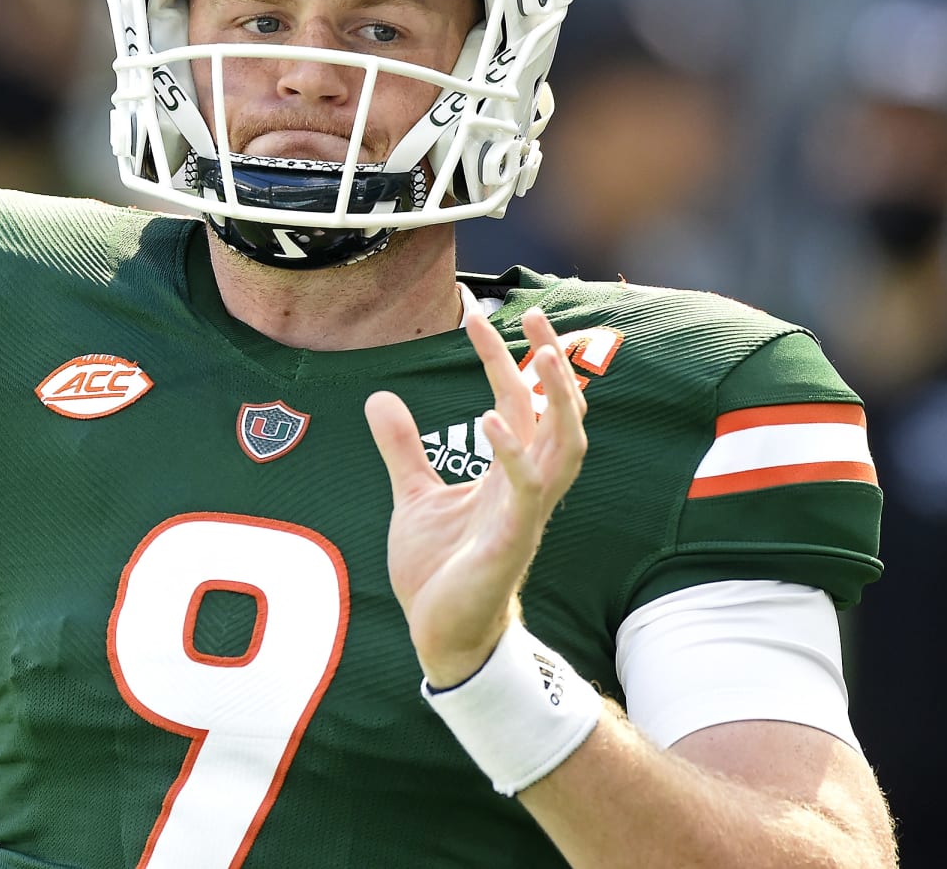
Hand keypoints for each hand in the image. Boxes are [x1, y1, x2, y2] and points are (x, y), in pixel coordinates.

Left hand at [366, 306, 588, 685]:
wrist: (439, 634)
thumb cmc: (438, 570)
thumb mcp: (413, 494)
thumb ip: (403, 448)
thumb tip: (380, 397)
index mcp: (507, 473)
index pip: (517, 402)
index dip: (501, 358)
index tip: (475, 315)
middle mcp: (527, 487)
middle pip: (557, 413)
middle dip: (553, 363)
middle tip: (537, 314)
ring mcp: (525, 513)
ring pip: (565, 448)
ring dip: (560, 400)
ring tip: (541, 354)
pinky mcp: (510, 542)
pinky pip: (526, 490)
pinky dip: (512, 453)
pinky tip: (490, 420)